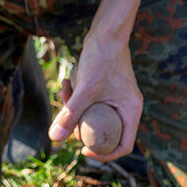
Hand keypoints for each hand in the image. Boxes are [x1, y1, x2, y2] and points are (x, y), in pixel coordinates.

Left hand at [48, 35, 142, 161]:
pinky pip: (91, 103)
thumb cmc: (101, 57)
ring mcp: (117, 99)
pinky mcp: (107, 91)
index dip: (104, 155)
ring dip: (76, 110)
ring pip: (95, 117)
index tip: (83, 150)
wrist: (105, 31)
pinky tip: (66, 82)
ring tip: (65, 91)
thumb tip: (55, 139)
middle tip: (68, 121)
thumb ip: (70, 114)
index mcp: (131, 111)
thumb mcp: (84, 89)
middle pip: (106, 134)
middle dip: (84, 129)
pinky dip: (77, 97)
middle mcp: (127, 108)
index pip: (123, 146)